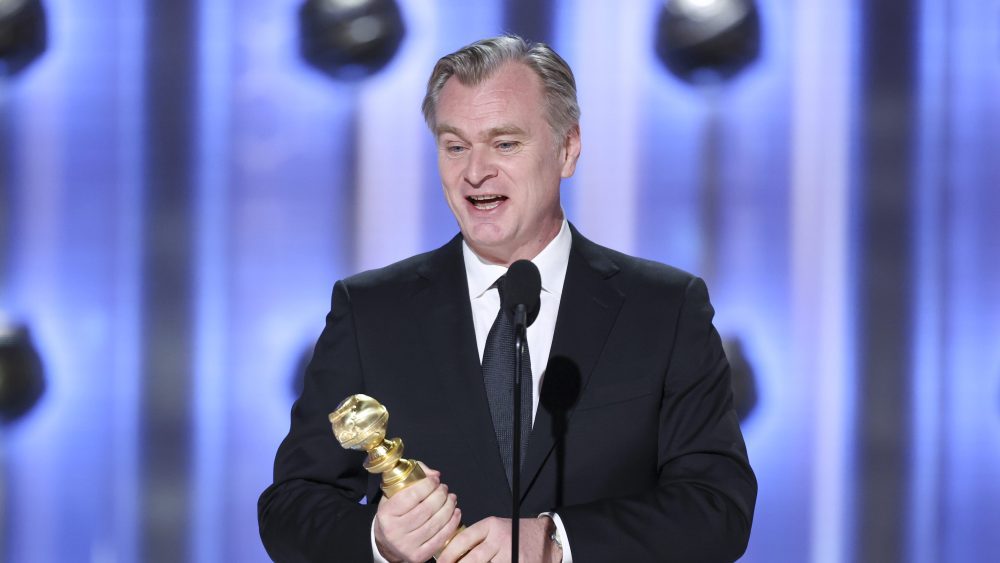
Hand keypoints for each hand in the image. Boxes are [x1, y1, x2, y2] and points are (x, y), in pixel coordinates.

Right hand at [373, 463, 461, 562]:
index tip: (435, 480)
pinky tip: (455, 512)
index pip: (410, 496)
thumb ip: (413, 478)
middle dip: (440, 495)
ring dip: (448, 507)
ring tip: (451, 498)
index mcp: (386, 514)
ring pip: (435, 523)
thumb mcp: (394, 494)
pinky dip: (452, 523)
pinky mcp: (418, 555)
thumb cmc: (394, 514)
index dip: (427, 485)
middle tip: (444, 489)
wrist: (387, 543)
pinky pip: (441, 538)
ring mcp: (407, 545)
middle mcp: (394, 531)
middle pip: (426, 509)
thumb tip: (435, 474)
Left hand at [437, 516, 559, 562]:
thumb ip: (477, 538)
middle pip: (472, 558)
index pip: (464, 539)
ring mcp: (510, 553)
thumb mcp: (496, 528)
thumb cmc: (517, 533)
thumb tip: (452, 554)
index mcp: (491, 525)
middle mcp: (500, 539)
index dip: (448, 554)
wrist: (547, 536)